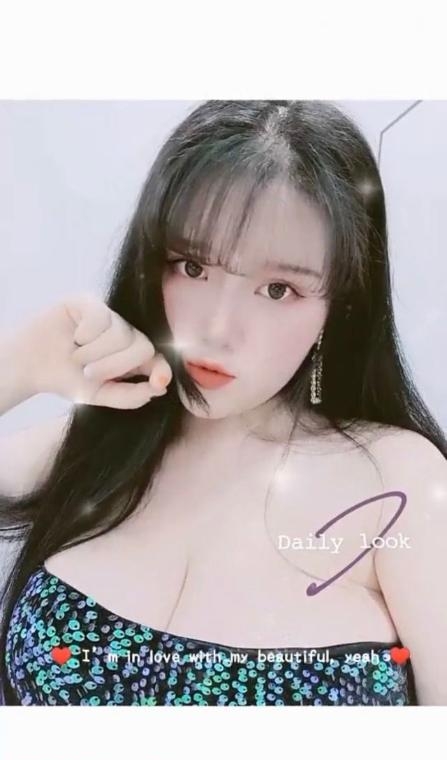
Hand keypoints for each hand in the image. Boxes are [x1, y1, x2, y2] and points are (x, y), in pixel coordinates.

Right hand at [19, 292, 172, 408]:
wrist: (31, 366)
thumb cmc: (67, 378)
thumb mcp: (98, 394)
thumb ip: (128, 396)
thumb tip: (158, 389)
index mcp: (131, 359)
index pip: (157, 360)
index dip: (162, 369)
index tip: (159, 382)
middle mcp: (125, 335)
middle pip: (142, 347)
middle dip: (116, 365)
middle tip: (89, 373)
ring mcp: (109, 317)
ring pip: (120, 334)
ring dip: (93, 353)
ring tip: (76, 356)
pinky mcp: (90, 302)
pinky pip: (101, 318)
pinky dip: (85, 335)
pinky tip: (74, 338)